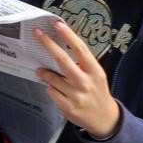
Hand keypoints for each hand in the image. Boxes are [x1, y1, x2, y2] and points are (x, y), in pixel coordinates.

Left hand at [35, 21, 121, 138]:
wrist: (105, 119)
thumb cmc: (97, 92)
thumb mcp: (95, 76)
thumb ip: (81, 63)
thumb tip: (58, 47)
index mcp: (95, 72)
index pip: (80, 49)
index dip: (68, 35)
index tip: (57, 24)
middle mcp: (85, 82)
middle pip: (62, 59)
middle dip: (48, 44)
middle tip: (36, 33)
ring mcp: (76, 95)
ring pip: (51, 77)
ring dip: (44, 73)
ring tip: (43, 72)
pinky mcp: (67, 107)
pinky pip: (50, 91)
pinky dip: (50, 88)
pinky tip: (58, 91)